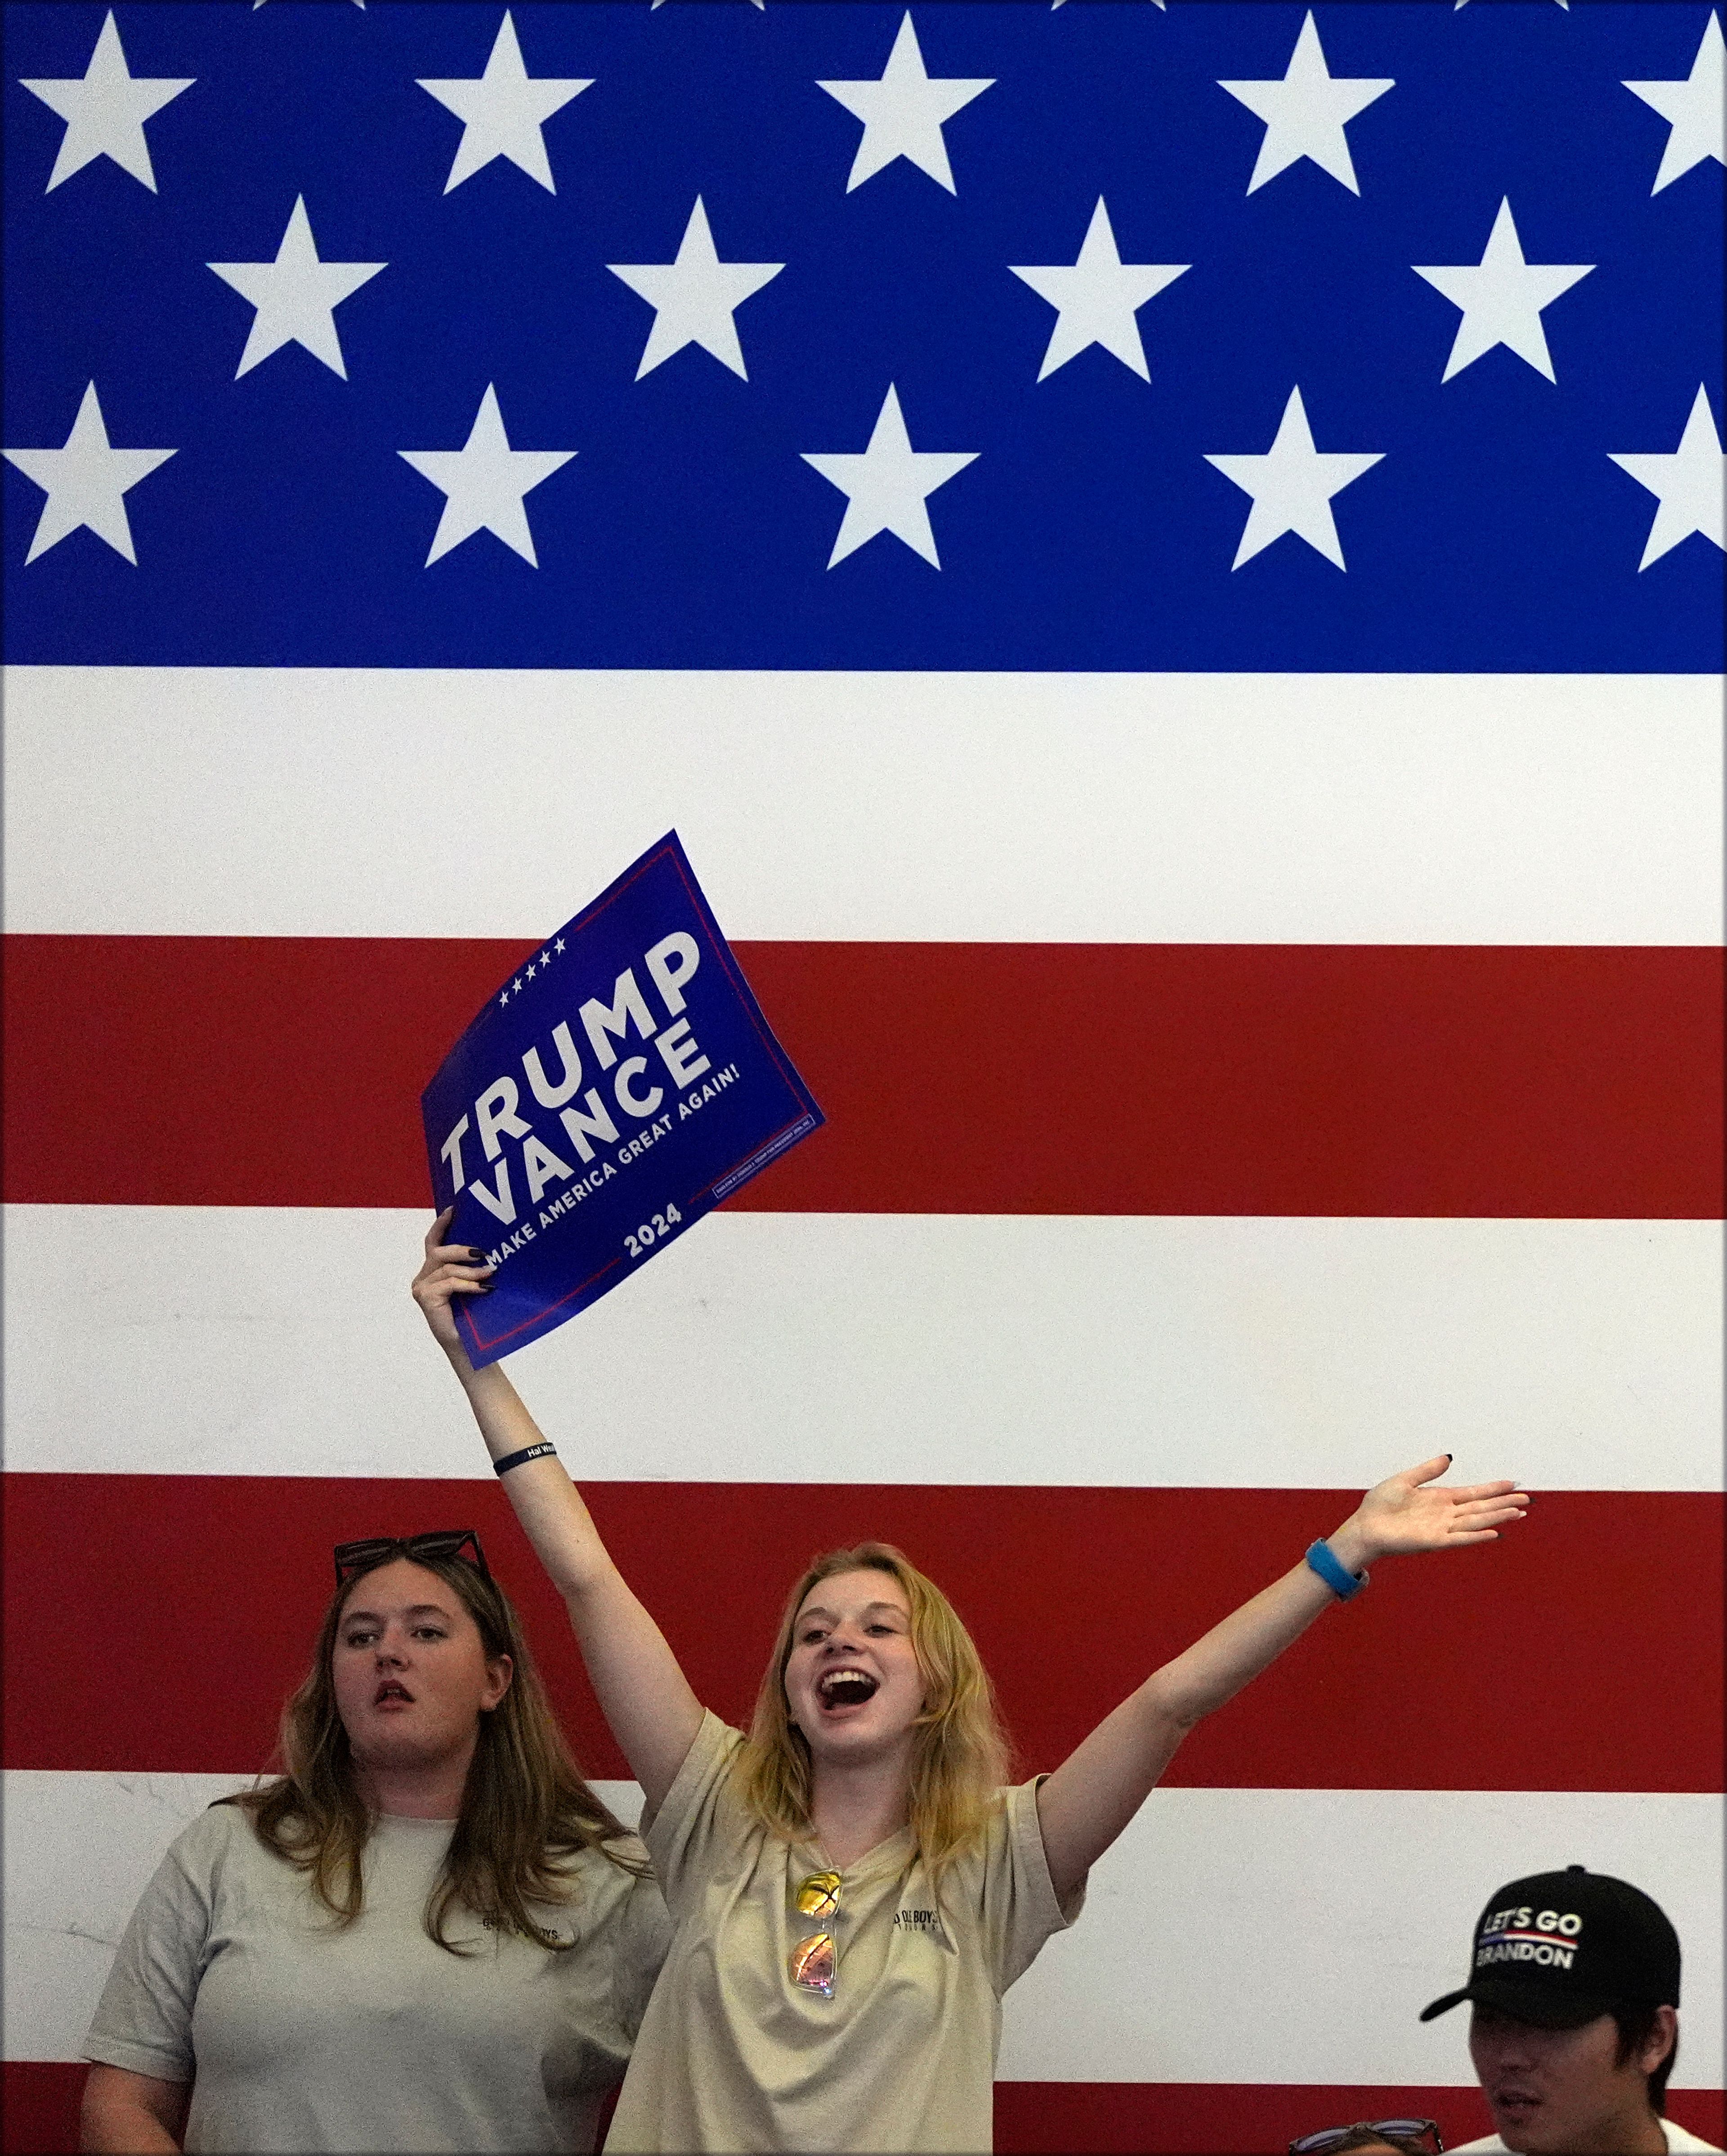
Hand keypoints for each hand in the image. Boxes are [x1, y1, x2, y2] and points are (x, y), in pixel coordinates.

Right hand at [411, 1207, 492, 1355]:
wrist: (471, 1347)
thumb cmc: (474, 1317)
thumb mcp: (474, 1285)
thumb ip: (473, 1267)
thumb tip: (491, 1249)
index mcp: (433, 1272)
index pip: (434, 1242)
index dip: (441, 1224)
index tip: (453, 1209)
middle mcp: (423, 1278)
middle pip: (439, 1251)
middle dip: (462, 1248)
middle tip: (485, 1252)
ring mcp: (421, 1288)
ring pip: (445, 1266)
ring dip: (471, 1269)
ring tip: (491, 1272)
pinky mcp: (425, 1298)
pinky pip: (448, 1282)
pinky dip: (468, 1284)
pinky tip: (483, 1289)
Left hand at [1329, 1454, 1528, 1570]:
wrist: (1364, 1526)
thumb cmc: (1380, 1505)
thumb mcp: (1405, 1480)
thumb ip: (1428, 1471)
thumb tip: (1450, 1457)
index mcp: (1440, 1499)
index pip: (1474, 1493)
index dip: (1493, 1488)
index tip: (1513, 1483)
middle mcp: (1445, 1514)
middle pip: (1481, 1507)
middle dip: (1504, 1503)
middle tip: (1527, 1499)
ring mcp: (1442, 1528)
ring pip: (1476, 1521)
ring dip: (1497, 1517)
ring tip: (1518, 1512)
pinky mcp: (1433, 1541)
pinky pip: (1460, 1538)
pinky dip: (1477, 1536)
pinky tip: (1494, 1533)